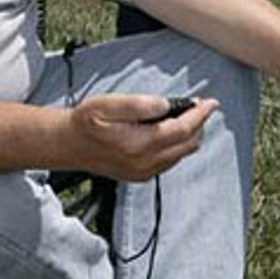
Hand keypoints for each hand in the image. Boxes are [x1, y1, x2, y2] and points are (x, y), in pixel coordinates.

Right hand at [66, 93, 215, 182]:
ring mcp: (144, 172)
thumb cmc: (86, 122)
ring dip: (189, 134)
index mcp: (139, 144)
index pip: (182, 130)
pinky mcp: (141, 175)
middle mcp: (145, 163)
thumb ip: (139, 104)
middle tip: (199, 106)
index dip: (199, 115)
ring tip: (187, 115)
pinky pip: (170, 161)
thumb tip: (166, 105)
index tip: (210, 102)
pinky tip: (171, 131)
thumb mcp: (107, 103)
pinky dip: (177, 145)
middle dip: (198, 124)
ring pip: (181, 154)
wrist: (69, 144)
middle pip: (187, 144)